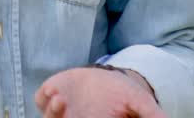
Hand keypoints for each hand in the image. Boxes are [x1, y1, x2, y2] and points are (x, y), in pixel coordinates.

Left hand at [34, 66, 165, 117]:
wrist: (109, 79)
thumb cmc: (125, 95)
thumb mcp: (141, 105)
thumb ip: (152, 115)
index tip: (90, 116)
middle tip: (66, 107)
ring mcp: (62, 112)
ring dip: (52, 112)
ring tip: (61, 99)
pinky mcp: (51, 97)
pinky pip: (41, 101)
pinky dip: (44, 99)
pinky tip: (53, 91)